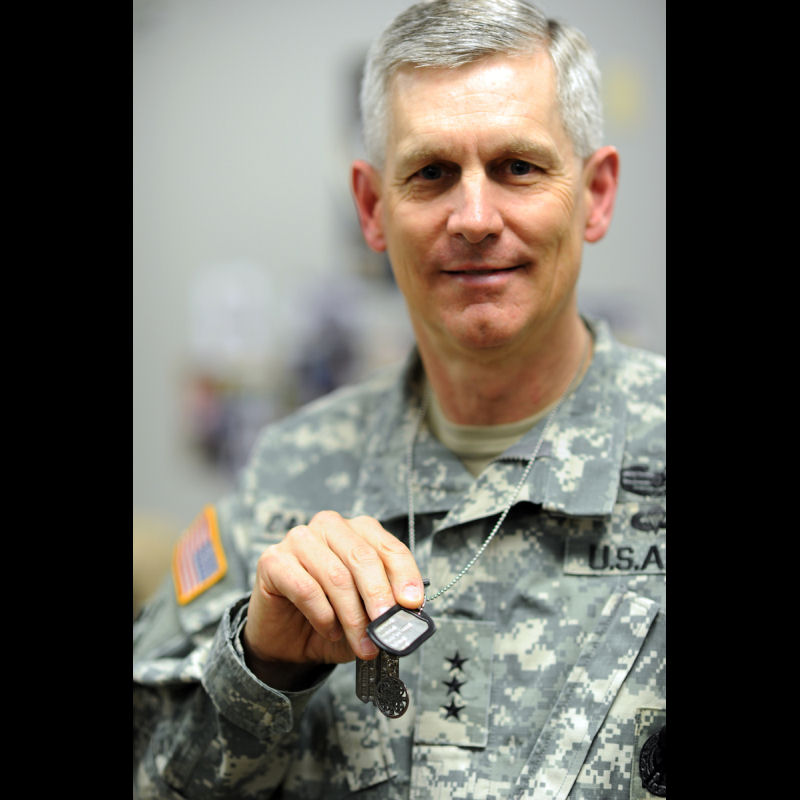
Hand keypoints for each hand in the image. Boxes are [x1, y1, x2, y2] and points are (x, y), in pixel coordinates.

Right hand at [242, 511, 423, 683]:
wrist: (287, 640)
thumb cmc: (329, 618)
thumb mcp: (367, 613)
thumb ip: (386, 607)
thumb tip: (408, 612)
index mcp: (358, 530)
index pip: (389, 547)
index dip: (404, 574)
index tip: (412, 602)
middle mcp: (329, 527)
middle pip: (362, 557)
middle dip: (378, 596)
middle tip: (386, 628)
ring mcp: (299, 539)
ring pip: (336, 575)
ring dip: (352, 616)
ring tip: (360, 642)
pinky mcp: (273, 560)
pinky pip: (305, 587)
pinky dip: (323, 615)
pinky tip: (329, 629)